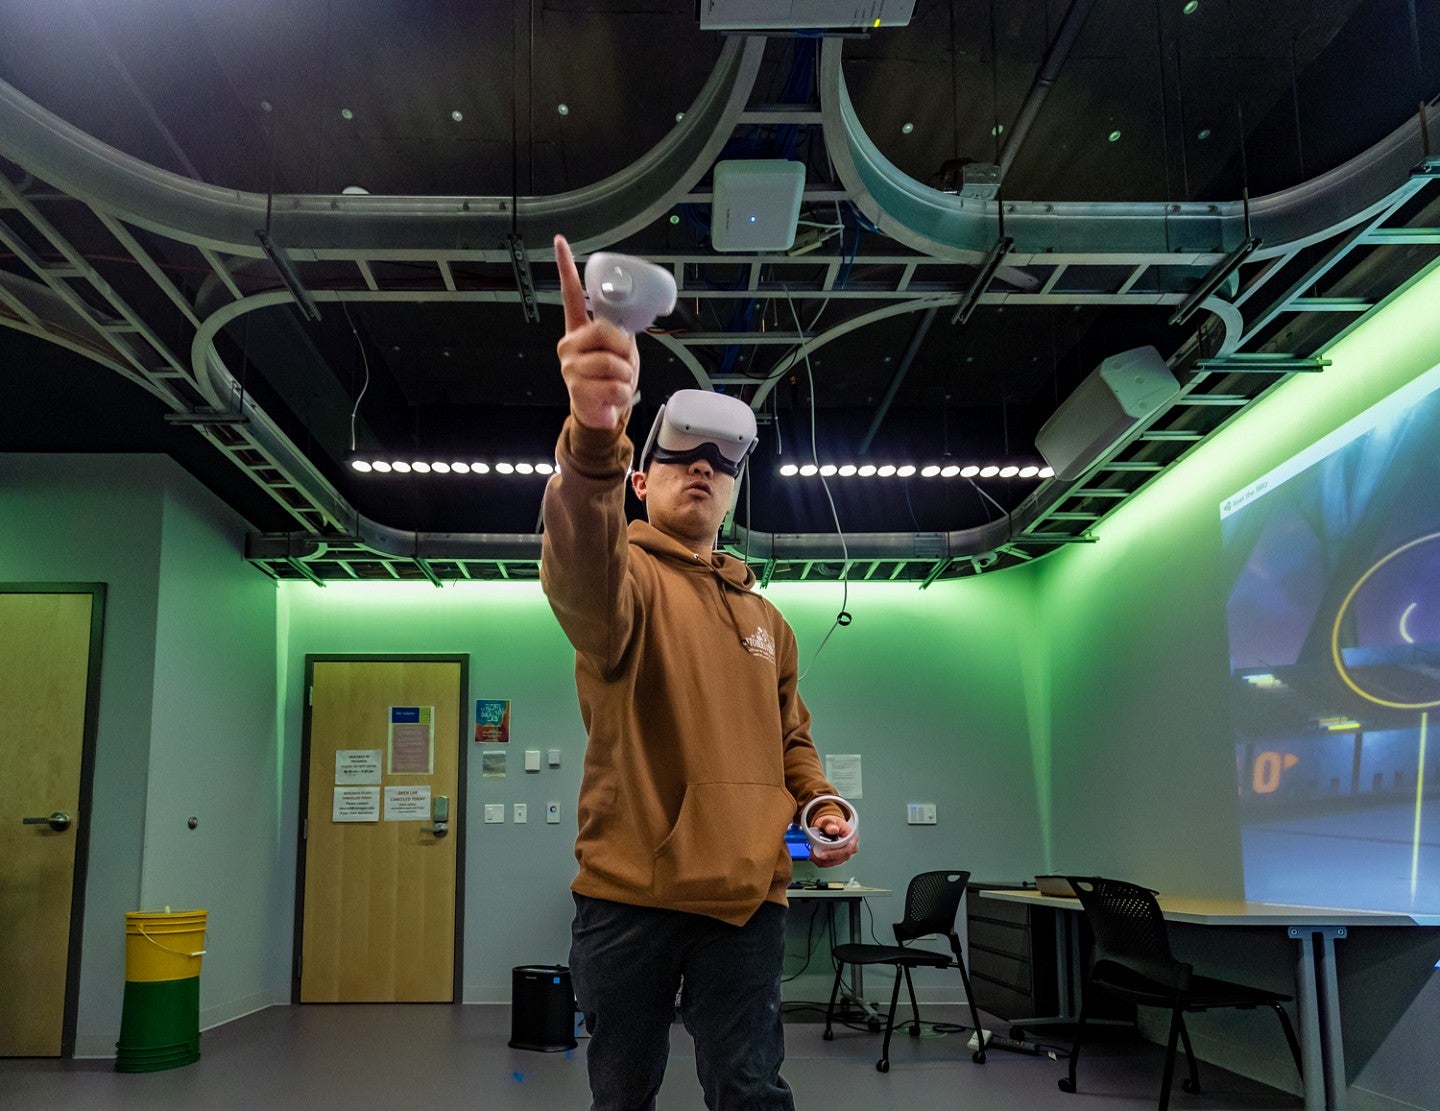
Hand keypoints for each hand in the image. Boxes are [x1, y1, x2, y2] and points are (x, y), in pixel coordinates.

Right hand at [554, 235, 639, 429]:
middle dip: (624, 350)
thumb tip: (624, 328)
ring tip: (615, 382)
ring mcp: (570, 366)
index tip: (560, 243)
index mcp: (578, 331)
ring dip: (625, 375)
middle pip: (605, 332)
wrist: (600, 413)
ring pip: (613, 363)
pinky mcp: (577, 388)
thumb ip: (617, 334)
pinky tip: (611, 396)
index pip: (570, 295)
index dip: (565, 268)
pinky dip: (623, 393)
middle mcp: (569, 344)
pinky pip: (616, 385)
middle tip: (622, 363)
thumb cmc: (608, 379)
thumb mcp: (616, 351)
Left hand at [809, 816, 857, 868]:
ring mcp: (843, 854)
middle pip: (841, 857)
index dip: (835, 853)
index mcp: (852, 838)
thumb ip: (830, 824)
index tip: (823, 854)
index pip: (847, 849)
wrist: (828, 826)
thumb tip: (833, 829)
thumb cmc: (832, 823)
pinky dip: (820, 861)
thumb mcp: (830, 820)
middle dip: (827, 858)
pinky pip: (828, 863)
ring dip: (822, 860)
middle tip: (815, 855)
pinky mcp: (836, 858)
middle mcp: (850, 848)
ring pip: (834, 862)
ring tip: (812, 854)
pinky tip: (814, 856)